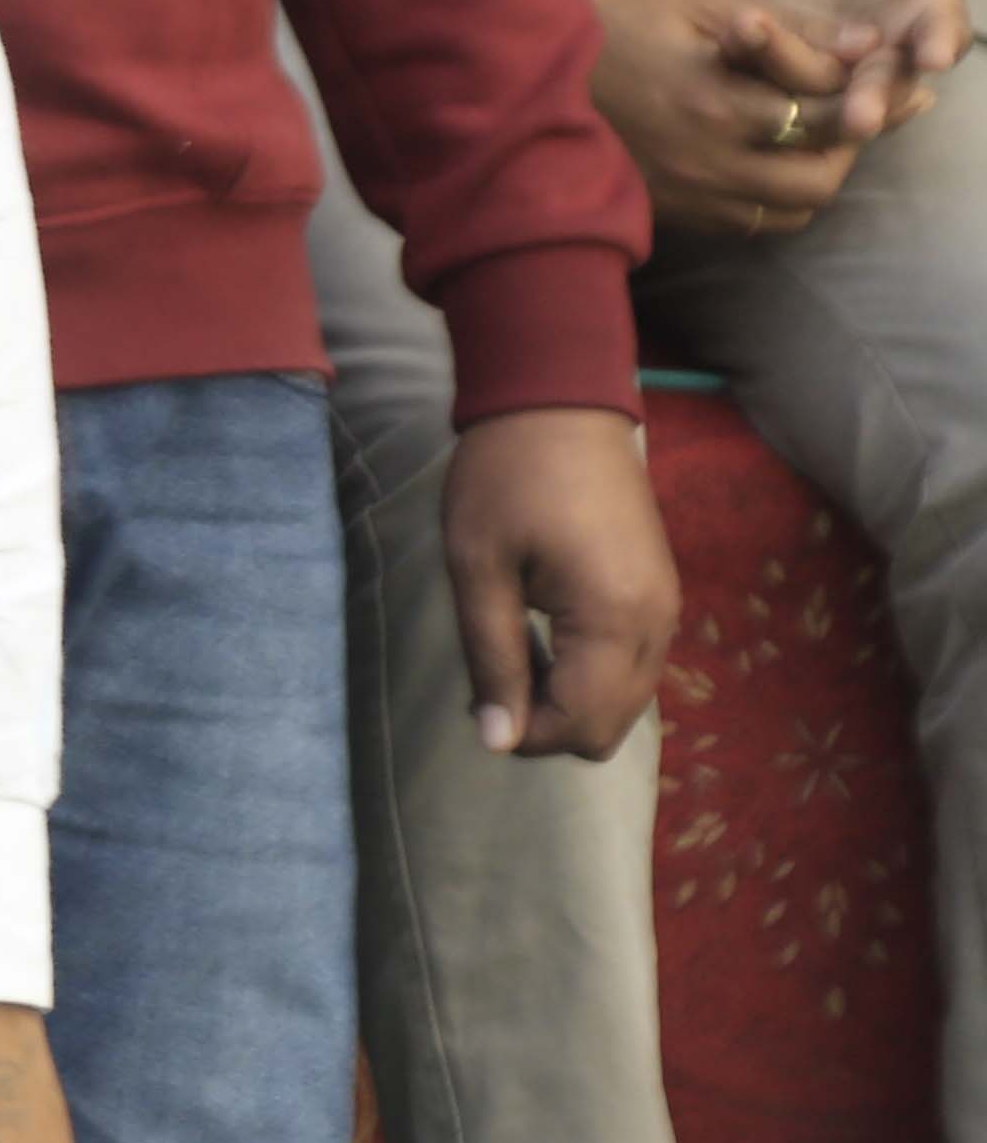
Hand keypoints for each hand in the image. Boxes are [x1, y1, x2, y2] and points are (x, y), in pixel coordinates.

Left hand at [442, 401, 680, 759]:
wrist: (559, 402)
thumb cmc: (506, 476)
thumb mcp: (478, 566)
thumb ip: (492, 656)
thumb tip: (497, 740)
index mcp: (616, 619)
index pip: (581, 723)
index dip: (524, 733)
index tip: (476, 704)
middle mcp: (658, 625)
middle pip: (610, 726)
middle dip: (548, 722)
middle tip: (491, 678)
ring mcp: (667, 610)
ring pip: (625, 701)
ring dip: (569, 698)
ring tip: (512, 651)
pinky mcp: (660, 595)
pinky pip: (632, 667)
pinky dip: (589, 673)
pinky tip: (542, 634)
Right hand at [581, 0, 881, 235]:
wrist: (518, 57)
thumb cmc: (611, 13)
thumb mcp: (701, 0)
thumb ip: (791, 28)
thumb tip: (866, 48)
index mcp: (717, 102)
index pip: (830, 116)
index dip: (866, 96)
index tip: (873, 76)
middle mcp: (706, 162)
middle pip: (819, 180)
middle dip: (846, 147)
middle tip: (844, 112)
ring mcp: (683, 193)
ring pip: (788, 211)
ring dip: (813, 176)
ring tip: (806, 138)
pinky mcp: (664, 209)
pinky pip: (746, 223)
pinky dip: (771, 196)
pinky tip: (760, 158)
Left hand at [749, 0, 973, 153]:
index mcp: (932, 9)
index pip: (944, 31)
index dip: (940, 41)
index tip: (933, 55)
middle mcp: (896, 45)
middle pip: (891, 79)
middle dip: (876, 98)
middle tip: (860, 120)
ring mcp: (848, 59)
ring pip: (836, 89)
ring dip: (820, 101)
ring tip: (799, 108)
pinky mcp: (799, 55)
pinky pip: (784, 71)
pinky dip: (765, 70)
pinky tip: (742, 66)